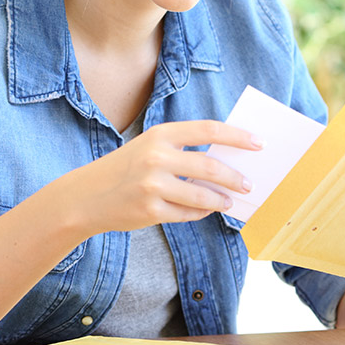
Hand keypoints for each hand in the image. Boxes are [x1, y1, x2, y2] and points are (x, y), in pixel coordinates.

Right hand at [67, 120, 257, 233]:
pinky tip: (204, 210)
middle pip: (210, 166)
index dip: (237, 136)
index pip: (209, 129)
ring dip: (221, 200)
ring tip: (229, 202)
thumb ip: (182, 149)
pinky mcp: (150, 211)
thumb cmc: (125, 169)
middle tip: (249, 184)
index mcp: (160, 134)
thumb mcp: (150, 147)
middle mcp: (156, 157)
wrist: (86, 196)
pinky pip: (187, 214)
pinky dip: (200, 213)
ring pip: (202, 196)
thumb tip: (226, 160)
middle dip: (235, 177)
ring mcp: (153, 186)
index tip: (259, 143)